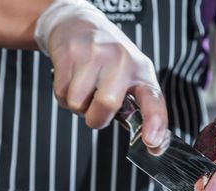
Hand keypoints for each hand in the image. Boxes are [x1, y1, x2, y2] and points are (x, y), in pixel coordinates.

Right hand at [35, 0, 167, 147]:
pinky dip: (64, 96)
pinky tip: (72, 80)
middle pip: (106, 104)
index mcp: (141, 72)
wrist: (80, 24)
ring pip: (78, 103)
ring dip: (78, 107)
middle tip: (97, 110)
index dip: (154, 122)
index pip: (153, 99)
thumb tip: (149, 142)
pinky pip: (61, 93)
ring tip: (84, 90)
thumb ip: (138, 107)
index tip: (151, 141)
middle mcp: (121, 60)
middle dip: (97, 118)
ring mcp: (94, 54)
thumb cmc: (110, 58)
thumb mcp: (132, 76)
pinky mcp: (69, 53)